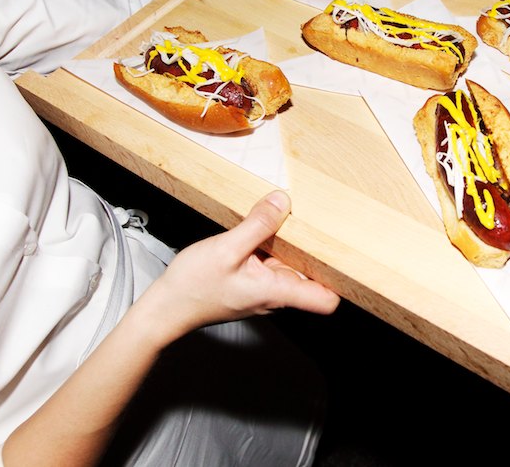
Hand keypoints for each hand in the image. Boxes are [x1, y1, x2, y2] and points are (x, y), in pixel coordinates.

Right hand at [135, 190, 339, 344]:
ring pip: (291, 265)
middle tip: (316, 220)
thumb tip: (282, 202)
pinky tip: (264, 228)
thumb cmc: (192, 288)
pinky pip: (272, 262)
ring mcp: (264, 290)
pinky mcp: (252, 282)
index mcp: (277, 293)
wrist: (164, 308)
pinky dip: (272, 246)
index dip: (340, 278)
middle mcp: (276, 295)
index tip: (345, 251)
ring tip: (288, 217)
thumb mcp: (226, 248)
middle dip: (315, 248)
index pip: (326, 300)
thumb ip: (258, 225)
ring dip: (291, 244)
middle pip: (312, 275)